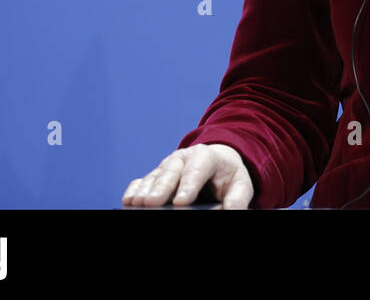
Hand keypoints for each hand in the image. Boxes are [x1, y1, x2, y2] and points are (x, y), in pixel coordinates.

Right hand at [122, 143, 253, 209]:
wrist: (217, 164)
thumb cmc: (228, 177)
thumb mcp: (240, 184)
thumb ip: (237, 199)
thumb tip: (231, 212)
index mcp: (207, 156)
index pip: (198, 168)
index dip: (189, 184)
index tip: (181, 203)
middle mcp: (183, 159)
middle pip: (171, 171)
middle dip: (161, 188)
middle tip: (152, 204)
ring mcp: (167, 167)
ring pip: (154, 177)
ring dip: (145, 190)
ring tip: (137, 205)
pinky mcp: (155, 176)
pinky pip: (142, 181)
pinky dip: (135, 189)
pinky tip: (128, 201)